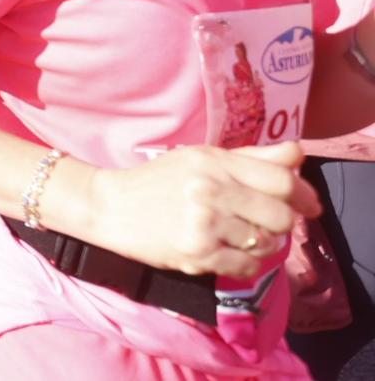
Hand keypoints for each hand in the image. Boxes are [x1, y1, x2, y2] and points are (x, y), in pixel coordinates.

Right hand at [82, 141, 316, 278]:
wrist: (110, 207)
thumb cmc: (158, 181)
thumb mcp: (201, 158)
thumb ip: (252, 158)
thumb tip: (297, 152)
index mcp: (213, 162)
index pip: (281, 180)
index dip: (303, 194)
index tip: (308, 205)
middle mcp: (211, 190)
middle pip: (280, 215)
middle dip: (281, 223)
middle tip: (265, 223)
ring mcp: (205, 223)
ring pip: (265, 243)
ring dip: (260, 244)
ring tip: (239, 237)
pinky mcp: (197, 253)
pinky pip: (247, 266)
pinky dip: (245, 263)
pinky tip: (228, 253)